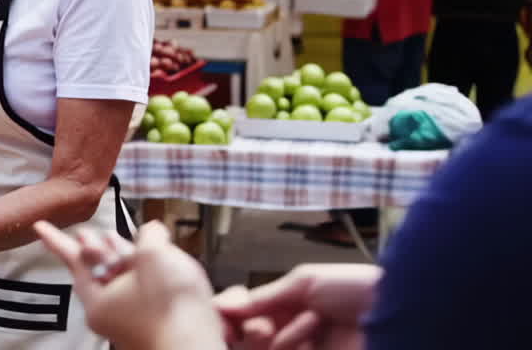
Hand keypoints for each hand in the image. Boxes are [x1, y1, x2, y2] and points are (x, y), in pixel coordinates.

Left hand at [36, 220, 224, 349]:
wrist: (199, 347)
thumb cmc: (171, 312)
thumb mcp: (155, 256)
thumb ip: (149, 236)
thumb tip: (154, 232)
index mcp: (98, 300)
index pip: (72, 258)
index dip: (55, 238)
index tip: (40, 226)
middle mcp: (111, 310)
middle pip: (97, 266)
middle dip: (96, 245)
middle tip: (86, 233)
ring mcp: (132, 315)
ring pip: (123, 275)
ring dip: (125, 255)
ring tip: (122, 243)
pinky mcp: (154, 317)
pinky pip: (144, 287)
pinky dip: (148, 271)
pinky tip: (160, 258)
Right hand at [216, 263, 379, 349]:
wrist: (401, 312)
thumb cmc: (359, 290)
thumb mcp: (305, 282)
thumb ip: (264, 296)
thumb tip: (224, 305)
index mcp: (286, 308)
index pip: (242, 316)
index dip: (229, 314)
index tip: (224, 310)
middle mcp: (291, 333)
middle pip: (246, 340)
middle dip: (250, 330)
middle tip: (263, 323)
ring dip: (283, 337)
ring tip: (310, 319)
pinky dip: (292, 345)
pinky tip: (313, 332)